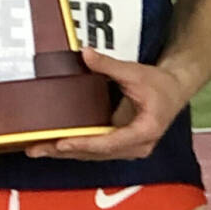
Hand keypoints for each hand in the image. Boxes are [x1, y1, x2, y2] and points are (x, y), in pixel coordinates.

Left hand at [25, 49, 188, 161]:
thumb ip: (108, 66)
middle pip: (96, 153)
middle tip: (35, 149)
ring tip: (37, 149)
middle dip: (64, 151)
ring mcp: (128, 149)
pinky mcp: (120, 146)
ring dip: (65, 153)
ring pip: (93, 155)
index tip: (62, 143)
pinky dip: (75, 148)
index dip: (84, 143)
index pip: (109, 142)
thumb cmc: (159, 84)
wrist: (174, 90)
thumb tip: (85, 54)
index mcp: (144, 132)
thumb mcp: (135, 72)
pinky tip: (54, 146)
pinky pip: (95, 150)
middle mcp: (136, 147)